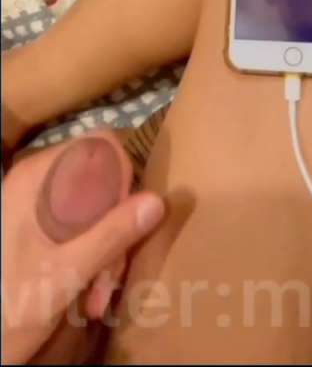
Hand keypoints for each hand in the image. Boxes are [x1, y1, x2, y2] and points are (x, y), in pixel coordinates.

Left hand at [2, 132, 163, 364]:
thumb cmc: (9, 305)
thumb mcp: (66, 274)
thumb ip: (110, 235)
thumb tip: (158, 201)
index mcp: (37, 178)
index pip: (99, 146)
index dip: (122, 177)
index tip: (129, 219)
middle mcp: (37, 182)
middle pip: (101, 181)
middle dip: (116, 227)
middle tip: (114, 273)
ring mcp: (36, 206)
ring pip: (95, 209)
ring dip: (107, 251)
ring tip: (98, 297)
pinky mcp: (37, 230)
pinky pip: (81, 228)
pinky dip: (92, 257)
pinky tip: (89, 294)